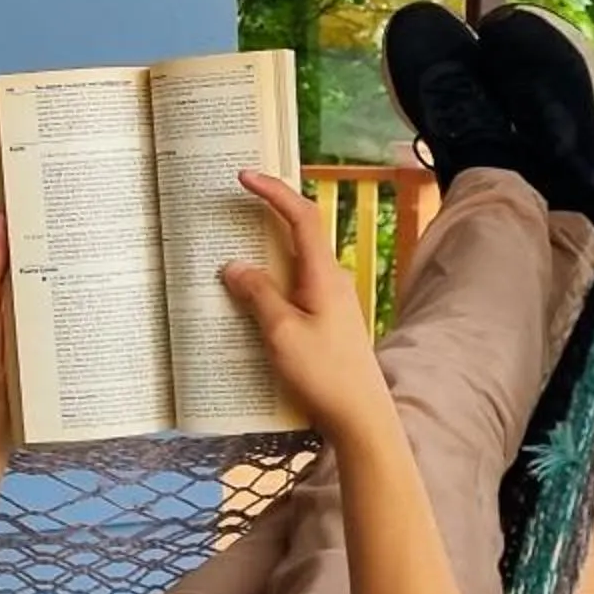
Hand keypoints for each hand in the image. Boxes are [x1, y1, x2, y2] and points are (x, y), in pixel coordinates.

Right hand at [223, 169, 393, 443]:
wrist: (362, 417)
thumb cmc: (324, 374)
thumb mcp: (281, 333)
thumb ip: (257, 295)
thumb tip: (234, 266)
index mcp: (323, 274)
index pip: (300, 216)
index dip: (273, 191)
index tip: (244, 177)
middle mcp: (331, 280)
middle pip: (298, 233)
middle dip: (267, 215)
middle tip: (234, 205)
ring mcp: (332, 301)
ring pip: (294, 263)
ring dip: (265, 252)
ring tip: (232, 251)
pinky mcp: (327, 322)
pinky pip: (295, 288)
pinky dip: (271, 282)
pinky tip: (250, 299)